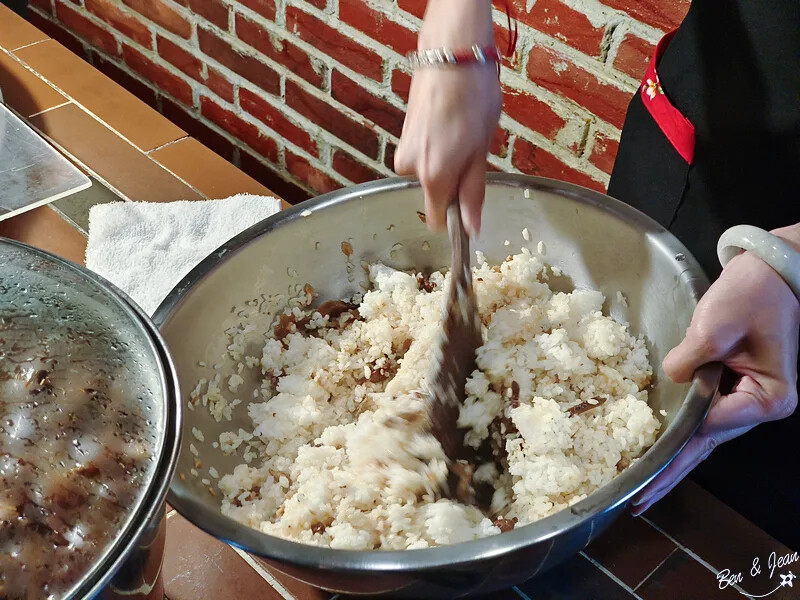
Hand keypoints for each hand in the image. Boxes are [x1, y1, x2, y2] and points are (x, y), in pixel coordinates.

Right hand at [395, 0, 499, 235]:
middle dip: (452, 182)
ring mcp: (404, 150)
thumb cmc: (472, 99)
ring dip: (445, 162)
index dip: (454, 219)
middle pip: (434, 193)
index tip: (468, 211)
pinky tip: (449, 125)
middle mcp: (412, 168)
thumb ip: (473, 193)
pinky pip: (422, 156)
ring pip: (428, 173)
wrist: (451, 57)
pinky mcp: (403, 136)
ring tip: (461, 134)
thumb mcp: (481, 152)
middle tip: (471, 153)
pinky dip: (436, 148)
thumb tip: (471, 228)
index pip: (436, 220)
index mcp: (433, 177)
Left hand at [631, 229, 799, 514]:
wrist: (770, 274)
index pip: (708, 428)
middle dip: (669, 475)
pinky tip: (658, 456)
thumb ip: (690, 359)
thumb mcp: (717, 326)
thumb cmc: (752, 296)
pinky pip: (699, 420)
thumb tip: (670, 380)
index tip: (642, 471)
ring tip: (643, 490)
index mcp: (766, 398)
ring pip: (701, 440)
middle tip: (637, 502)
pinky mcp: (730, 390)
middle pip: (705, 447)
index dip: (672, 449)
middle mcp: (758, 407)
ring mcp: (744, 401)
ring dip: (672, 462)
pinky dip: (678, 439)